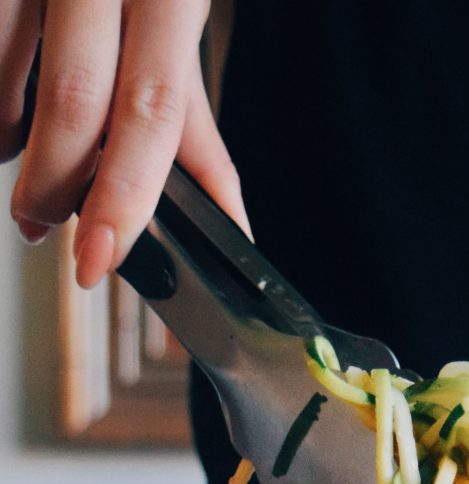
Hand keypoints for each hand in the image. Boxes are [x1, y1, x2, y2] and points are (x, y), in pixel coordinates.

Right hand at [0, 0, 249, 287]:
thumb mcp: (174, 20)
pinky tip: (5, 121)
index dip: (124, 197)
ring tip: (22, 161)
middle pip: (74, 104)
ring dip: (9, 144)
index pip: (151, 112)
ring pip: (4, 84)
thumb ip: (190, 123)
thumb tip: (231, 225)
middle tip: (47, 228)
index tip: (99, 259)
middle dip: (57, 188)